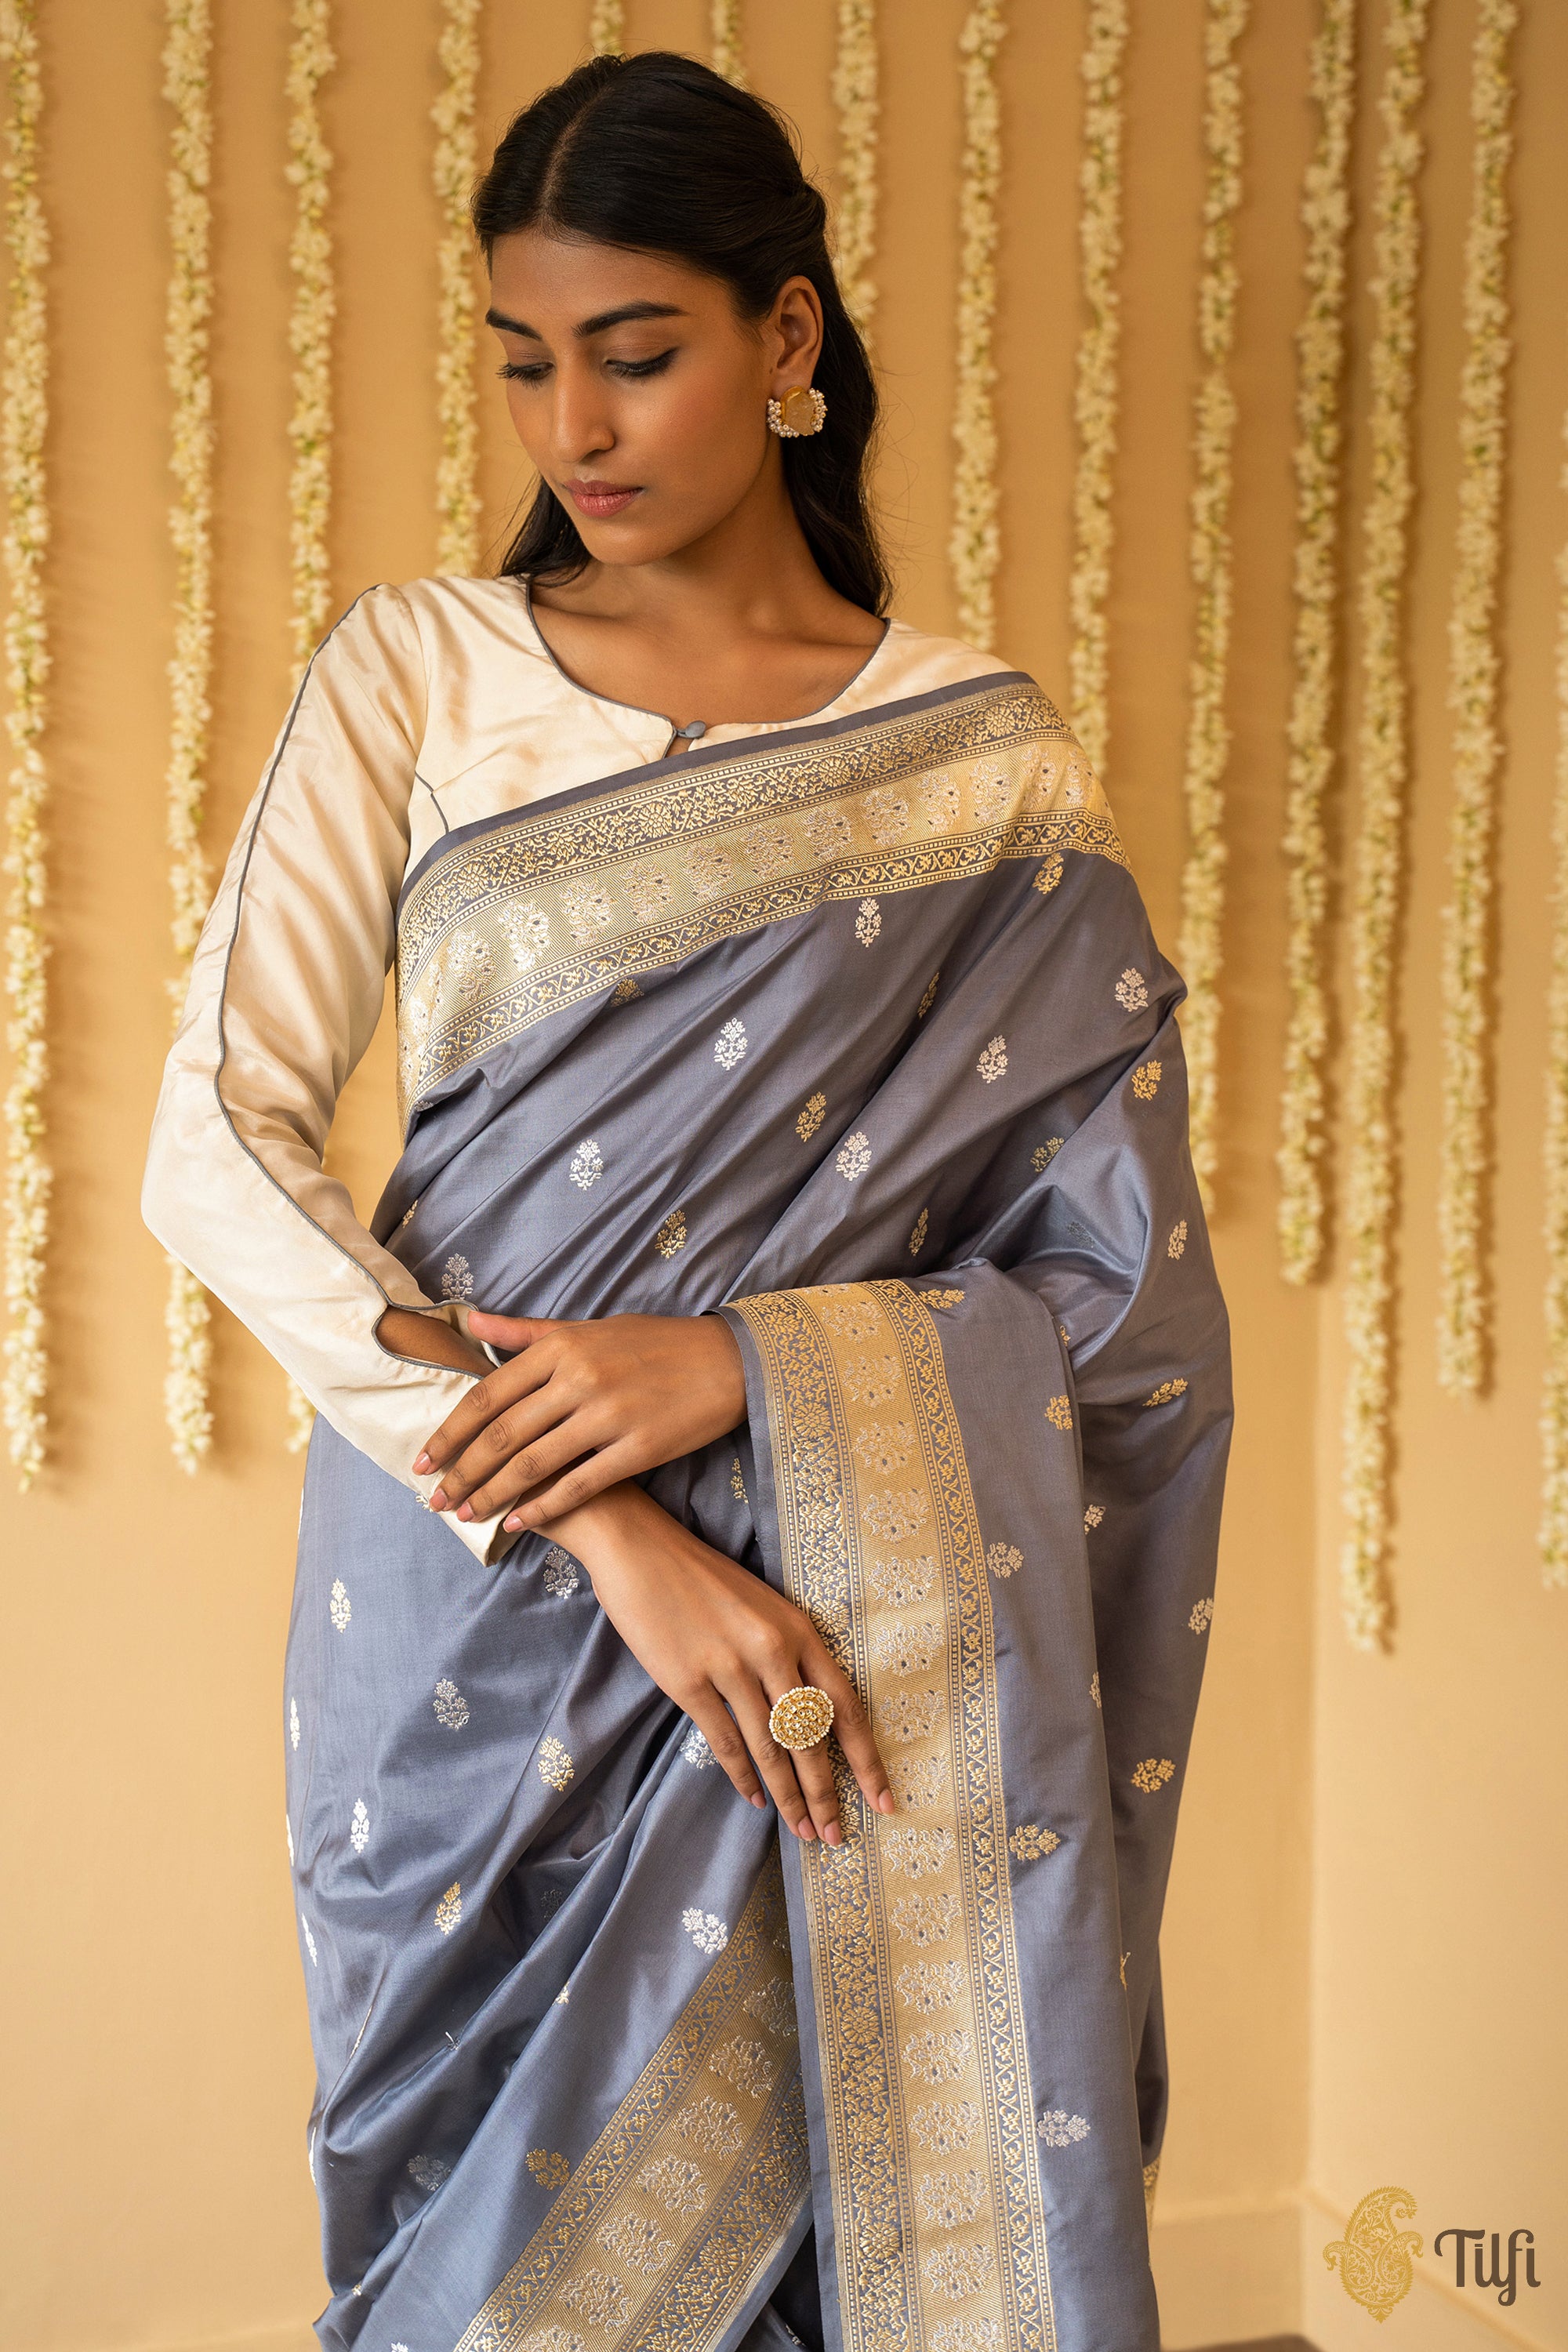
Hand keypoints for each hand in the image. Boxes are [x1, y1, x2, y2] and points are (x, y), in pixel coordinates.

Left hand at [412, 1310, 746, 1532]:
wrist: (727, 1361)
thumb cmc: (654, 1343)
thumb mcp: (589, 1327)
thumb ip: (527, 1332)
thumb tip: (470, 1321)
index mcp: (561, 1347)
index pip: (488, 1396)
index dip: (451, 1431)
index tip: (423, 1459)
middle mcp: (579, 1379)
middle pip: (503, 1434)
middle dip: (463, 1471)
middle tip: (433, 1500)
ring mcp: (608, 1415)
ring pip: (533, 1463)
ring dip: (492, 1493)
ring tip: (466, 1514)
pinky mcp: (637, 1448)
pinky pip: (578, 1483)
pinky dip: (543, 1506)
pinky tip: (518, 1521)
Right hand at [551, 1484, 894, 1845]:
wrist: (643, 1551)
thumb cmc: (706, 1579)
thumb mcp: (765, 1607)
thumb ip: (792, 1655)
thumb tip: (813, 1720)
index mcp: (800, 1629)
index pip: (846, 1707)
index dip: (866, 1760)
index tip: (885, 1801)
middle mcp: (773, 1650)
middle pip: (811, 1740)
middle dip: (826, 1795)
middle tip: (836, 1836)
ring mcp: (730, 1667)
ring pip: (771, 1750)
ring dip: (787, 1797)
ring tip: (801, 1831)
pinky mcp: (688, 1681)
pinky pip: (723, 1743)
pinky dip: (741, 1778)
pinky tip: (753, 1800)